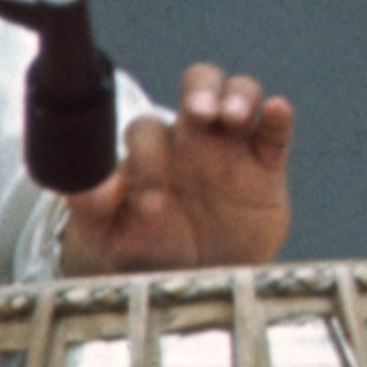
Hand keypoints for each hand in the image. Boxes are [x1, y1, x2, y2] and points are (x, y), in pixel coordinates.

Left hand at [62, 63, 296, 272]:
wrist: (195, 282)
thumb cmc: (147, 250)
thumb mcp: (109, 234)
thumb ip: (93, 204)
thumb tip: (88, 180)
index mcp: (151, 150)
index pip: (148, 129)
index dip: (147, 154)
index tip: (151, 198)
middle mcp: (193, 137)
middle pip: (199, 84)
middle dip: (200, 90)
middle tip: (198, 112)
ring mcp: (232, 147)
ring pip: (240, 95)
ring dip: (238, 94)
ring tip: (233, 115)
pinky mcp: (266, 165)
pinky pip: (275, 132)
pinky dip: (279, 116)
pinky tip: (277, 111)